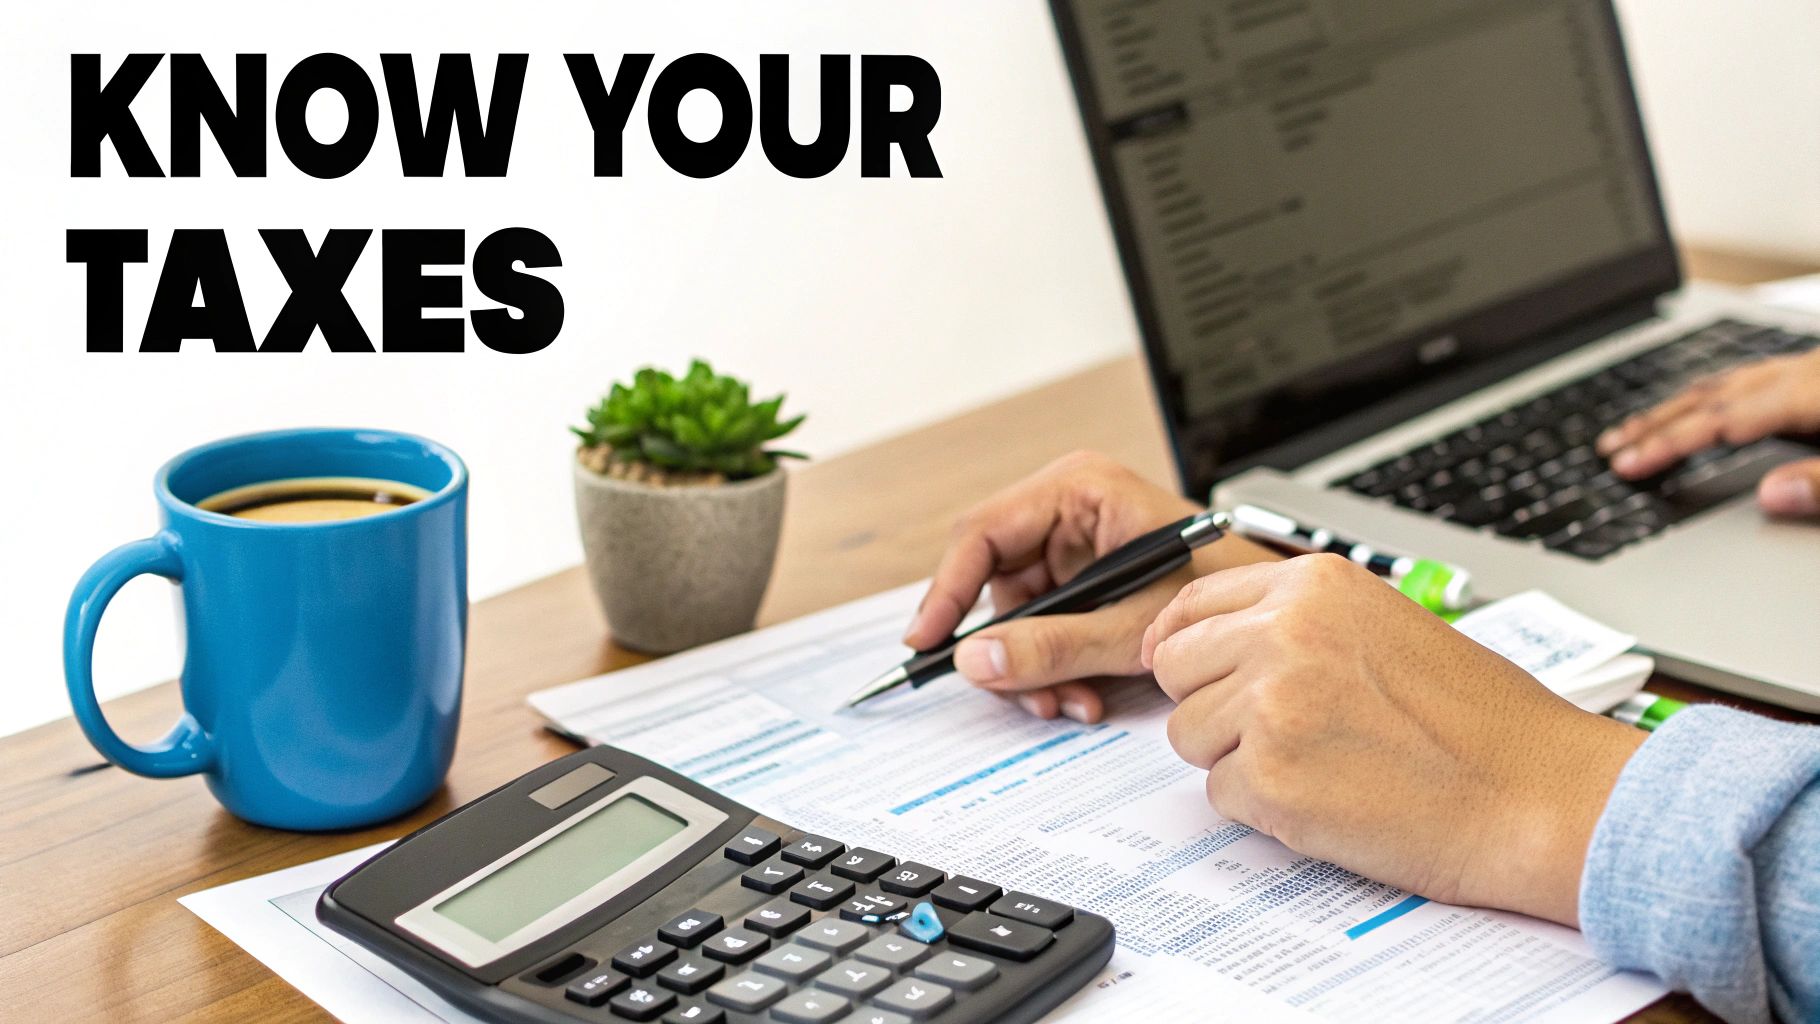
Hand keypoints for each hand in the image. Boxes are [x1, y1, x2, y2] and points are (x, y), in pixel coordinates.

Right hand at [903, 451, 1276, 722]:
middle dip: (1004, 646)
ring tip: (1064, 702)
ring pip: (1015, 614)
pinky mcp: (1086, 582)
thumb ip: (1053, 645)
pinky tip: (1080, 694)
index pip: (983, 533)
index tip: (928, 640)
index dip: (947, 589)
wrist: (1277, 616)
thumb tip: (976, 660)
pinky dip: (1055, 667)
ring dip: (1032, 668)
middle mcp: (1069, 511)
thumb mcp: (1132, 625)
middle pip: (993, 580)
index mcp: (1079, 489)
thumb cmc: (1230, 589)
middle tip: (1012, 691)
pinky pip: (1044, 627)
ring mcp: (1075, 548)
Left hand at [1141, 555, 1644, 925]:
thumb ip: (1296, 620)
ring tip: (1320, 762)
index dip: (1185, 643)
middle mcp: (1283, 632)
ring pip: (1187, 734)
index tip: (1190, 669)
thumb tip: (1203, 635)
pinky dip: (1262, 807)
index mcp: (1312, 585)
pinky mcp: (1270, 779)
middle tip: (1277, 730)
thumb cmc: (1480, 720)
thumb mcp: (1382, 624)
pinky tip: (1329, 797)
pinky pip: (1219, 794)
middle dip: (1211, 702)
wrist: (1538, 795)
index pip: (1192, 603)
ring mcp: (1271, 705)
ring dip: (1236, 758)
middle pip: (1174, 666)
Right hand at [1596, 348, 1819, 516]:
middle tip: (1611, 447)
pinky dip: (1712, 392)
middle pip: (1711, 397)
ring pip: (1727, 381)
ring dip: (1678, 405)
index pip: (1720, 421)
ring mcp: (1810, 368)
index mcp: (1812, 394)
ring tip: (1641, 425)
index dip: (1667, 443)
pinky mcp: (1819, 370)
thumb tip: (1767, 497)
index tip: (1627, 464)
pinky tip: (1705, 401)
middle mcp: (1804, 373)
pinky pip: (1749, 376)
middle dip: (1654, 423)